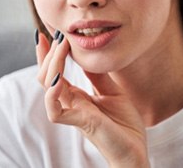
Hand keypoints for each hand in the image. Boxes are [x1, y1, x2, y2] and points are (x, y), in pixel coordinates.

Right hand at [36, 31, 149, 167]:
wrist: (136, 150)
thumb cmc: (124, 124)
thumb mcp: (112, 91)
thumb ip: (97, 75)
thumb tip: (87, 53)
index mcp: (77, 96)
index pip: (55, 72)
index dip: (48, 54)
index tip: (47, 32)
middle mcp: (70, 102)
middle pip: (46, 76)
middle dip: (48, 53)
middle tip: (56, 34)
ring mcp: (73, 112)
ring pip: (48, 87)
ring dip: (51, 64)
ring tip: (60, 46)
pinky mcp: (80, 122)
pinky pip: (55, 110)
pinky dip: (52, 93)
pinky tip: (58, 78)